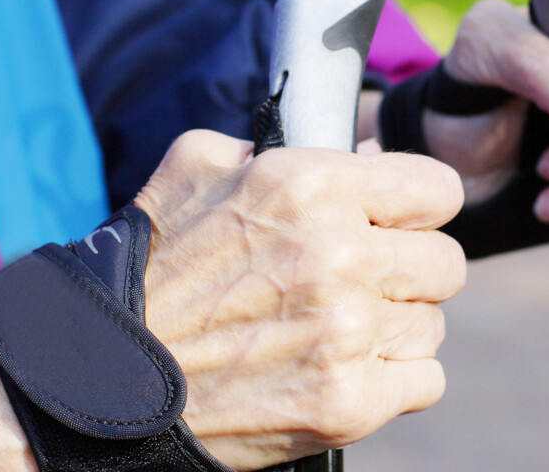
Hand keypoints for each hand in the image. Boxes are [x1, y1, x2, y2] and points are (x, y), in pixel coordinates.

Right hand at [135, 130, 465, 469]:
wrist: (101, 378)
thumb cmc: (153, 269)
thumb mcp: (199, 169)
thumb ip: (282, 145)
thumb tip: (365, 148)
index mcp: (310, 185)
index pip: (439, 189)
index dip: (420, 207)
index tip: (399, 223)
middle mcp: (339, 253)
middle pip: (447, 262)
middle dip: (409, 271)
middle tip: (362, 283)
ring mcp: (346, 333)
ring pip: (433, 324)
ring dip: (396, 328)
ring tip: (336, 331)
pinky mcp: (348, 403)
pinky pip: (426, 381)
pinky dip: (394, 381)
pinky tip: (343, 370)